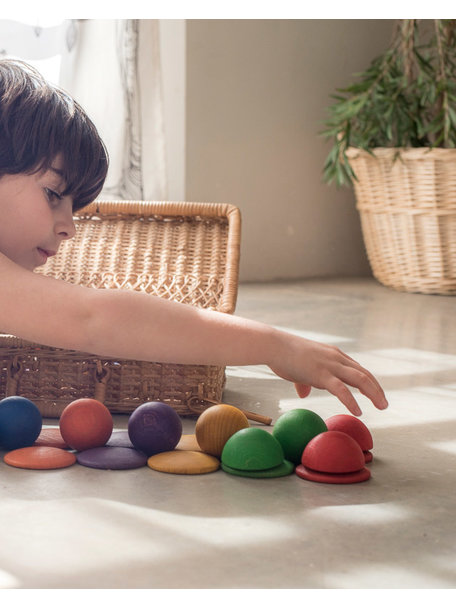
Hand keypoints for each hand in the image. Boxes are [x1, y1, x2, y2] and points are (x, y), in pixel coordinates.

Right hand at [268, 332, 387, 415]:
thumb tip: (303, 394)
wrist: (274, 346)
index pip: (357, 368)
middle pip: (364, 374)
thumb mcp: (299, 368)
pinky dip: (352, 401)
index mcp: (333, 355)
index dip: (368, 381)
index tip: (375, 393)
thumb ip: (304, 381)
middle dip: (376, 389)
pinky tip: (358, 411)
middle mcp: (336, 358)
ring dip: (374, 393)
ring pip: (360, 379)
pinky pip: (342, 390)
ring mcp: (330, 365)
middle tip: (384, 403)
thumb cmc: (283, 355)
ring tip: (382, 406)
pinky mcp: (321, 374)